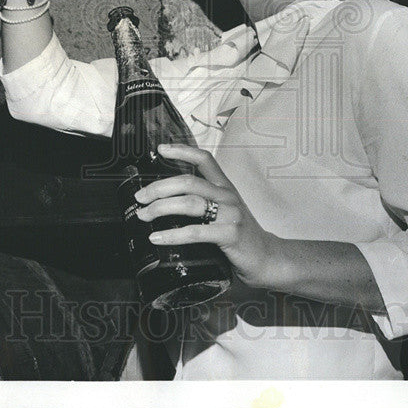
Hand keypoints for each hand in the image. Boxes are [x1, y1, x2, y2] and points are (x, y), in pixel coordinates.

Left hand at [134, 143, 283, 289]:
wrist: (267, 259)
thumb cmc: (241, 237)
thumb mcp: (224, 213)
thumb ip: (204, 204)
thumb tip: (166, 203)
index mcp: (225, 187)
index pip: (204, 159)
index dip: (182, 151)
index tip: (160, 149)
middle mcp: (228, 196)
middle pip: (188, 182)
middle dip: (158, 188)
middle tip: (140, 198)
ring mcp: (231, 215)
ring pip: (189, 203)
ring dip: (160, 208)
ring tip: (144, 216)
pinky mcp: (231, 235)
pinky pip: (195, 232)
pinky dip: (172, 235)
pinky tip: (157, 237)